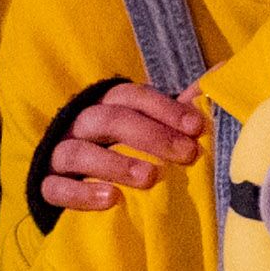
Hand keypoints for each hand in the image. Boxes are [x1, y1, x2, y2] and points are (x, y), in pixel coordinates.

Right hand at [44, 85, 202, 217]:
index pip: (131, 96)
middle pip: (110, 120)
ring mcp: (59, 154)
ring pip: (80, 152)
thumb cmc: (120, 148)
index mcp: (105, 105)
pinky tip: (111, 199)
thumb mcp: (148, 126)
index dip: (163, 109)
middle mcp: (80, 124)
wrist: (70, 182)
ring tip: (149, 178)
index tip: (196, 128)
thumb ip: (180, 107)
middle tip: (185, 155)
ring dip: (116, 163)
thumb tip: (223, 71)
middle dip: (150, 136)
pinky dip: (82, 193)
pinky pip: (57, 187)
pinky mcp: (46, 185)